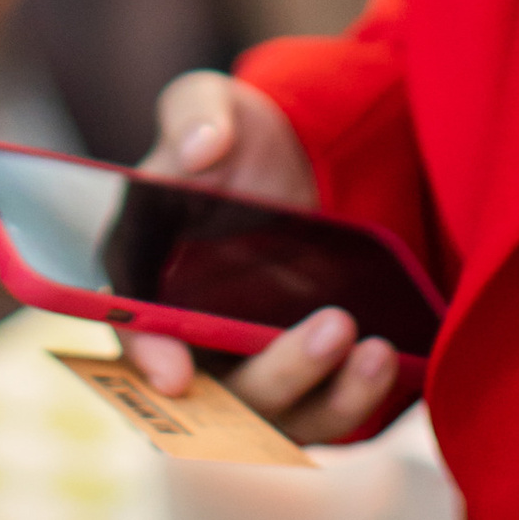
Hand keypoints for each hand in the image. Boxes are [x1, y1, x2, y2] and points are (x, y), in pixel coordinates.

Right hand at [125, 71, 399, 446]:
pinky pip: (321, 416)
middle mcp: (191, 338)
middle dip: (274, 373)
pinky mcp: (301, 382)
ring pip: (273, 418)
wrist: (304, 160)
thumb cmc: (238, 136)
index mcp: (145, 275)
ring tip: (375, 349)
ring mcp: (246, 366)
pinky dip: (353, 401)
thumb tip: (199, 148)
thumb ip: (195, 111)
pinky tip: (386, 360)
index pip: (131, 328)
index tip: (177, 373)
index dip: (146, 357)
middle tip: (336, 325)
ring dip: (322, 396)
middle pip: (217, 393)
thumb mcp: (213, 102)